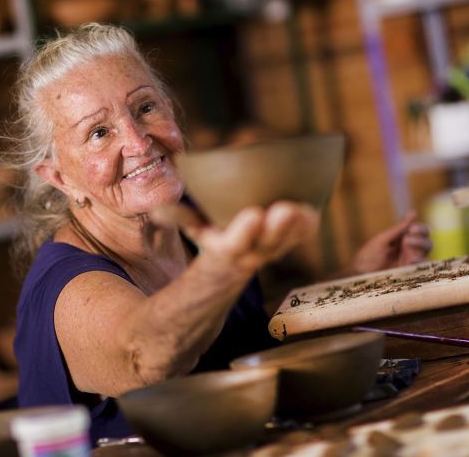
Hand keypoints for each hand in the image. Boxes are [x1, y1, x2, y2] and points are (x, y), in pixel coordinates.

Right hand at [150, 201, 318, 275]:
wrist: (230, 261)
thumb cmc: (210, 234)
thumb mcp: (192, 228)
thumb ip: (178, 219)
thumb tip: (156, 213)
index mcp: (226, 249)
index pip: (236, 243)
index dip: (246, 230)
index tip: (254, 213)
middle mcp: (252, 253)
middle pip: (268, 242)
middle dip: (279, 226)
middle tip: (286, 209)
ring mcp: (272, 250)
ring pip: (287, 241)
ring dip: (297, 227)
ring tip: (304, 209)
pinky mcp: (287, 242)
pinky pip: (300, 236)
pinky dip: (307, 225)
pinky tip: (312, 208)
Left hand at [351, 211, 431, 273]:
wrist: (360, 274)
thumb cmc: (368, 256)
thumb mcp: (383, 239)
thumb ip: (399, 228)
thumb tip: (413, 212)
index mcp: (404, 239)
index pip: (421, 231)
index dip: (420, 229)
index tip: (411, 229)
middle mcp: (410, 250)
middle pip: (428, 242)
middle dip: (421, 239)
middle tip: (407, 240)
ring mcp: (410, 261)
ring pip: (427, 253)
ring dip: (420, 248)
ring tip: (408, 249)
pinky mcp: (409, 272)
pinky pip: (422, 266)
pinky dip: (420, 261)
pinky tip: (411, 259)